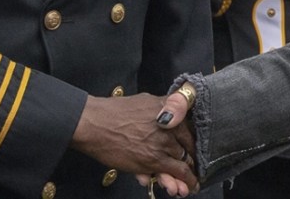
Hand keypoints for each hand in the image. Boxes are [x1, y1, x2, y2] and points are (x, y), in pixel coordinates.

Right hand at [70, 94, 196, 194]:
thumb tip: (171, 115)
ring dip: (187, 176)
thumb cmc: (114, 113)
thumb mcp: (145, 102)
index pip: (190, 127)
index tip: (193, 149)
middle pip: (189, 146)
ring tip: (189, 185)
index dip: (192, 141)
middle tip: (194, 170)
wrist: (94, 124)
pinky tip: (184, 187)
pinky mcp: (154, 160)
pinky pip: (177, 173)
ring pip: (184, 162)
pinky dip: (184, 182)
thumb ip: (162, 108)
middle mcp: (171, 126)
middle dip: (192, 160)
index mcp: (170, 108)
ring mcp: (163, 143)